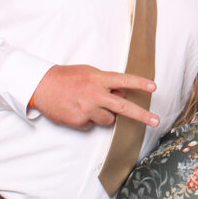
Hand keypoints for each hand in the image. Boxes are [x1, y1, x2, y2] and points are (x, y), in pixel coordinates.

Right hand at [31, 64, 158, 129]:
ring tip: (90, 106)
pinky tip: (78, 111)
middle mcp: (95, 94)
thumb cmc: (66, 78)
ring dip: (106, 115)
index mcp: (98, 79)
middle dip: (142, 115)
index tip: (154, 87)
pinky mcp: (78, 121)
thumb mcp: (89, 73)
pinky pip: (92, 125)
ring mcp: (87, 109)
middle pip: (124, 107)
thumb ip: (107, 83)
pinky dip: (88, 120)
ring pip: (109, 119)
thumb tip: (123, 94)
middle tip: (156, 121)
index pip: (124, 80)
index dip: (140, 84)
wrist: (41, 86)